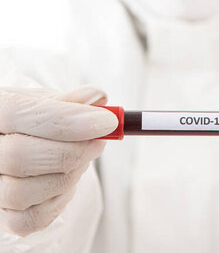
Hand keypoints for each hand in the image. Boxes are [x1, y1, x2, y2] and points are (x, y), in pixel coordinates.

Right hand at [0, 85, 117, 236]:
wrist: (19, 144)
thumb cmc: (35, 120)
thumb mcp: (49, 101)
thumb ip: (72, 101)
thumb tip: (98, 98)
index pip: (23, 115)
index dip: (69, 120)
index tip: (107, 122)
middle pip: (21, 157)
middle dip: (72, 151)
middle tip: (99, 141)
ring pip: (23, 192)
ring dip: (66, 176)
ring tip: (82, 158)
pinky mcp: (0, 217)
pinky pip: (29, 220)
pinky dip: (57, 201)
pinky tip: (67, 182)